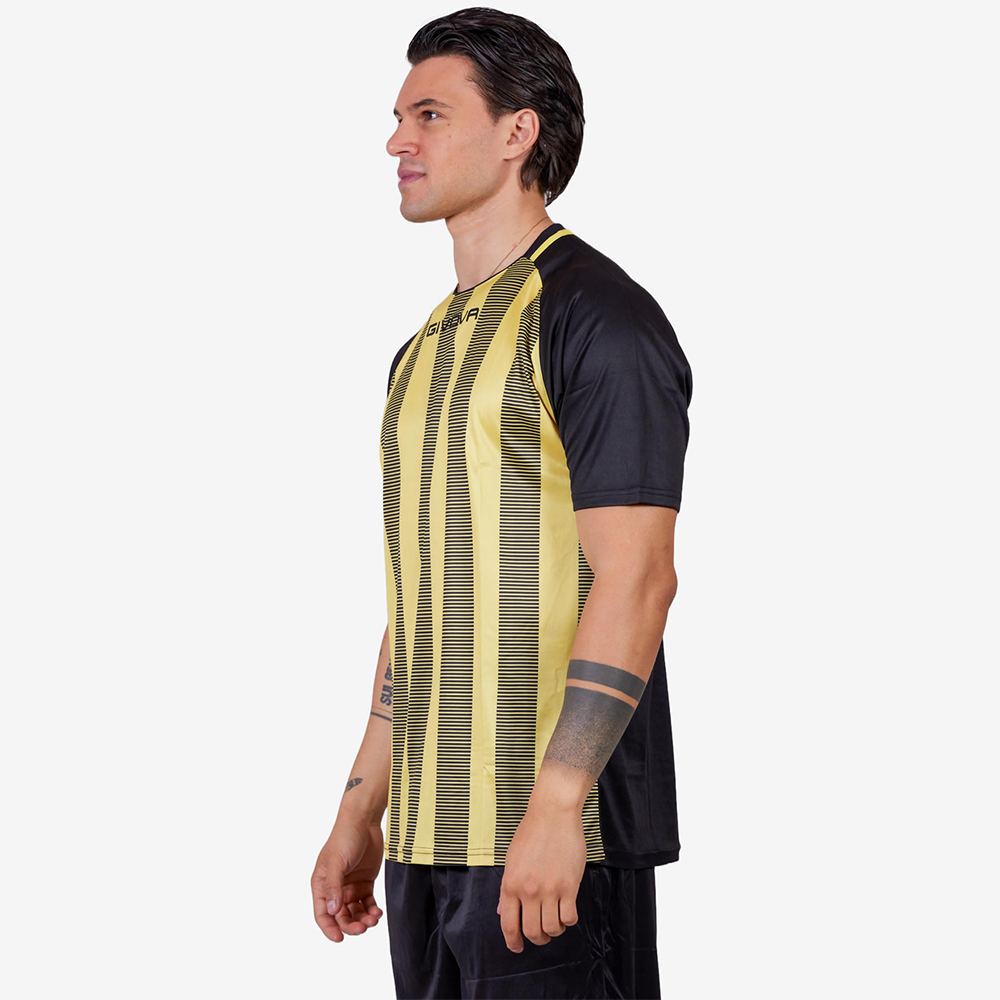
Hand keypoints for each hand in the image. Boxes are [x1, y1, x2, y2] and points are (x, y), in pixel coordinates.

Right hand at [311, 816, 384, 942]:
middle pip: (340, 916)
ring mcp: (350, 886)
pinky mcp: (365, 882)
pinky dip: (372, 910)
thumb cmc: (344, 837)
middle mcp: (335, 888)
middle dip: (351, 925)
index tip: (339, 938)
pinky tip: (378, 912)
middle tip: (363, 927)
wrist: (364, 821)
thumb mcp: (336, 862)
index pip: (322, 913)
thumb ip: (334, 887)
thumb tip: (333, 911)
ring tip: (373, 919)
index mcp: (322, 884)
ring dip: (363, 919)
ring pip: (355, 912)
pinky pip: (367, 903)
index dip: (329, 928)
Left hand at [497, 803, 586, 951]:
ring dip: (554, 930)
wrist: (553, 813)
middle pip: (531, 932)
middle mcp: (528, 891)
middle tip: (541, 936)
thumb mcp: (512, 860)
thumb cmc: (532, 832)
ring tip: (556, 921)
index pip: (508, 924)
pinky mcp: (569, 886)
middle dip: (537, 939)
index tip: (517, 948)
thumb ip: (507, 888)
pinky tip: (567, 911)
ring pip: (552, 928)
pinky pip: (569, 917)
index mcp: (510, 884)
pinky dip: (569, 920)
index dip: (512, 942)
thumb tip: (502, 912)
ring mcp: (549, 889)